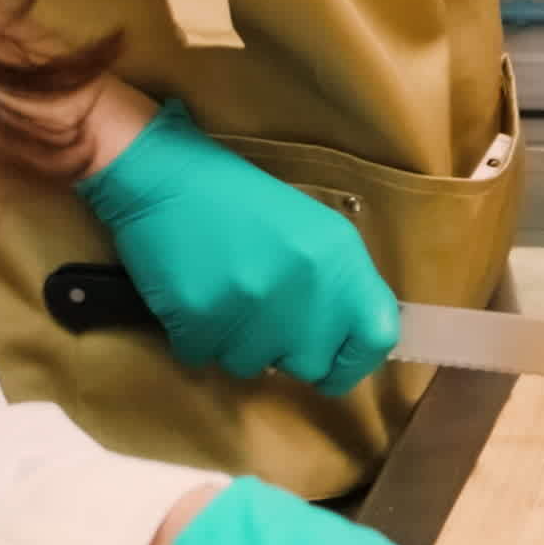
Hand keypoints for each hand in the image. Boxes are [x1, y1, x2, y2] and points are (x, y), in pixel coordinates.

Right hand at [79, 101, 398, 389]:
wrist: (169, 178)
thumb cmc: (244, 203)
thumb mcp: (313, 232)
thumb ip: (337, 286)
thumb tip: (343, 343)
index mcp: (340, 260)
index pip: (374, 338)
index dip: (353, 358)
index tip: (331, 357)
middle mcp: (305, 288)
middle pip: (310, 365)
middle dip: (286, 351)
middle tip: (262, 316)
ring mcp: (253, 306)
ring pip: (252, 366)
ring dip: (237, 343)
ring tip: (224, 295)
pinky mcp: (202, 318)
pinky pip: (203, 357)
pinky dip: (196, 337)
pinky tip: (195, 296)